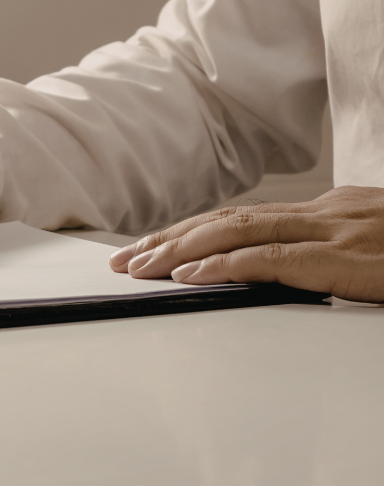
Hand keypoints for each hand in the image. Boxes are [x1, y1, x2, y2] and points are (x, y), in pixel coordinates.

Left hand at [109, 186, 383, 301]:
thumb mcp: (377, 245)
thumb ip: (332, 252)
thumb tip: (287, 270)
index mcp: (330, 210)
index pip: (243, 217)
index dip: (193, 231)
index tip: (153, 248)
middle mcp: (326, 211)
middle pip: (229, 219)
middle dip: (171, 239)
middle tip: (126, 261)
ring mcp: (338, 229)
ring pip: (241, 231)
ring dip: (184, 250)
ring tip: (143, 268)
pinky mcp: (349, 255)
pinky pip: (276, 260)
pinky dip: (228, 265)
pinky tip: (194, 275)